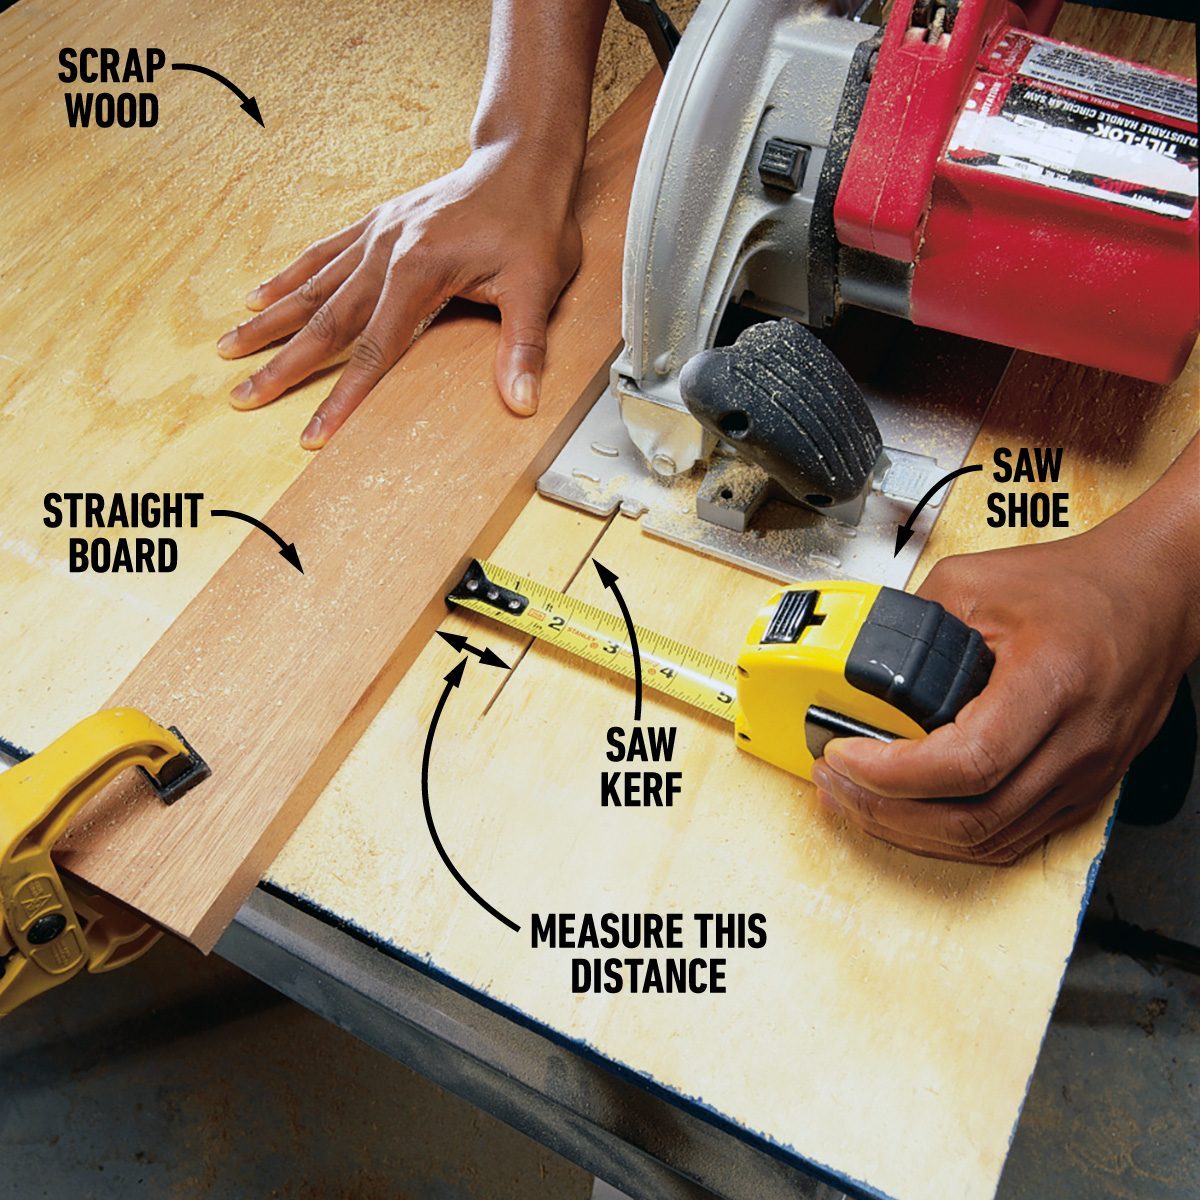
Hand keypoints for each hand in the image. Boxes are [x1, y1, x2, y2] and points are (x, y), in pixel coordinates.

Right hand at [217, 144, 582, 447]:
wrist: (523, 161)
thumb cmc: (533, 222)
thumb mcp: (538, 286)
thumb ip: (524, 346)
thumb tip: (522, 402)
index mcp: (418, 271)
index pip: (374, 351)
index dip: (343, 398)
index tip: (314, 434)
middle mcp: (385, 252)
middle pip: (325, 321)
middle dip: (282, 364)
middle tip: (243, 396)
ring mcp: (376, 234)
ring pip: (312, 286)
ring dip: (269, 320)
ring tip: (229, 347)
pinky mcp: (377, 223)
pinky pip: (323, 252)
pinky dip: (289, 276)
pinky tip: (261, 295)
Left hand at [811, 509, 1196, 864]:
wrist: (1152, 596)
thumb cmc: (1078, 586)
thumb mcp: (976, 581)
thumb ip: (912, 619)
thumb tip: (856, 660)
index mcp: (1052, 683)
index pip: (967, 762)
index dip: (893, 773)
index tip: (843, 753)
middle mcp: (1075, 742)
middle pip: (972, 819)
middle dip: (886, 811)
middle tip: (835, 782)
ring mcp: (1083, 774)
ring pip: (987, 839)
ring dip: (910, 832)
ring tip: (856, 800)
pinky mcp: (1081, 789)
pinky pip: (1009, 836)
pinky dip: (950, 835)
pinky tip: (908, 812)